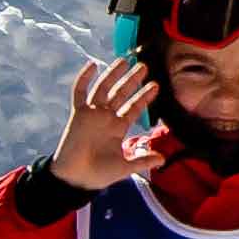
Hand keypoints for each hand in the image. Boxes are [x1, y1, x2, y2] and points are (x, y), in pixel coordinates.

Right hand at [52, 58, 161, 186]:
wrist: (76, 178)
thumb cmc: (99, 174)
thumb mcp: (125, 167)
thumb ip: (143, 161)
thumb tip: (162, 159)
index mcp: (118, 128)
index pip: (133, 108)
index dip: (144, 97)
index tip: (155, 86)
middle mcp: (106, 118)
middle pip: (121, 93)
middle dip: (132, 80)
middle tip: (143, 66)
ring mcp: (92, 114)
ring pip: (104, 88)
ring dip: (113, 74)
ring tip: (124, 60)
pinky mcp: (78, 114)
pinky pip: (79, 93)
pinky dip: (84, 79)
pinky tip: (92, 65)